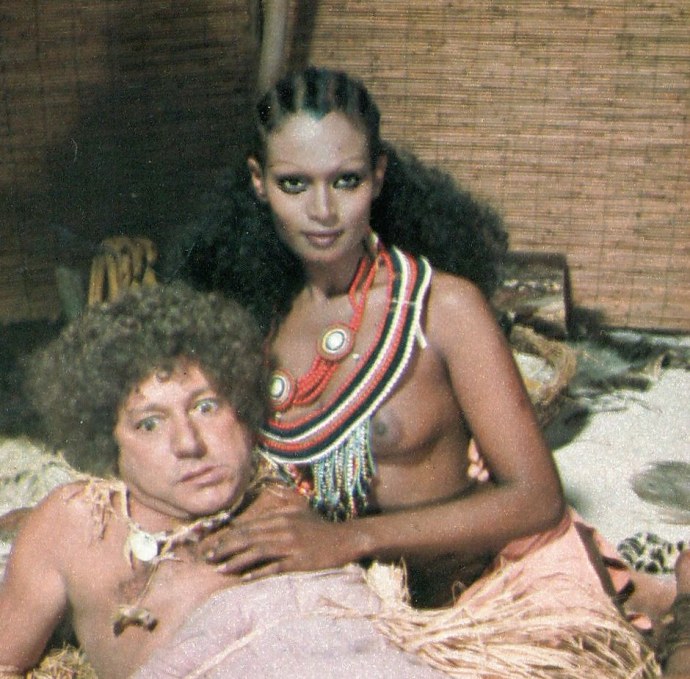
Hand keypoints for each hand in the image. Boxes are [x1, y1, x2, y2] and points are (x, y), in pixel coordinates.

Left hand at [203, 486, 354, 579]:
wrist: (344, 538)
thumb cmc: (320, 527)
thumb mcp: (299, 511)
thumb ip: (280, 508)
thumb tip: (260, 508)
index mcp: (281, 517)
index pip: (248, 526)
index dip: (229, 536)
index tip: (213, 545)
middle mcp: (283, 529)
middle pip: (248, 538)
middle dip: (226, 548)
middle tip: (209, 558)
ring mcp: (290, 545)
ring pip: (257, 552)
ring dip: (236, 561)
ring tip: (221, 568)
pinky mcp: (298, 561)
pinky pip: (274, 567)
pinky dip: (258, 572)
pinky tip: (245, 578)